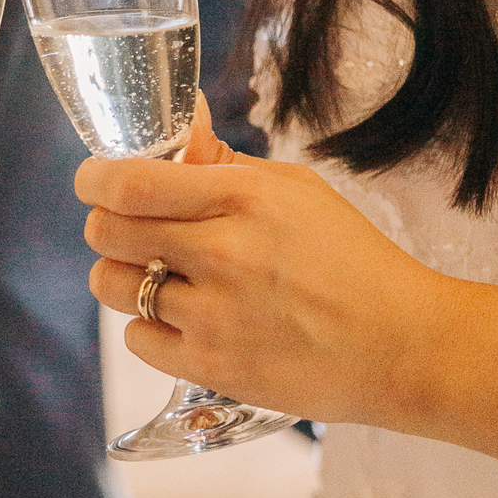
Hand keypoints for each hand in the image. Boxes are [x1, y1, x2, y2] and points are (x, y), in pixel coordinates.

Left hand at [76, 96, 454, 431]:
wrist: (404, 346)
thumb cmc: (352, 260)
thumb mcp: (295, 189)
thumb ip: (224, 164)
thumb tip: (178, 131)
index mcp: (243, 198)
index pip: (130, 183)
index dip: (95, 179)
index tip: (93, 179)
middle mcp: (223, 254)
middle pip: (108, 231)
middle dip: (105, 224)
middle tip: (124, 227)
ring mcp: (215, 315)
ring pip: (112, 285)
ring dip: (121, 274)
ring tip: (155, 274)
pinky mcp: (214, 367)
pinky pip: (137, 339)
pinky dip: (148, 327)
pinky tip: (183, 317)